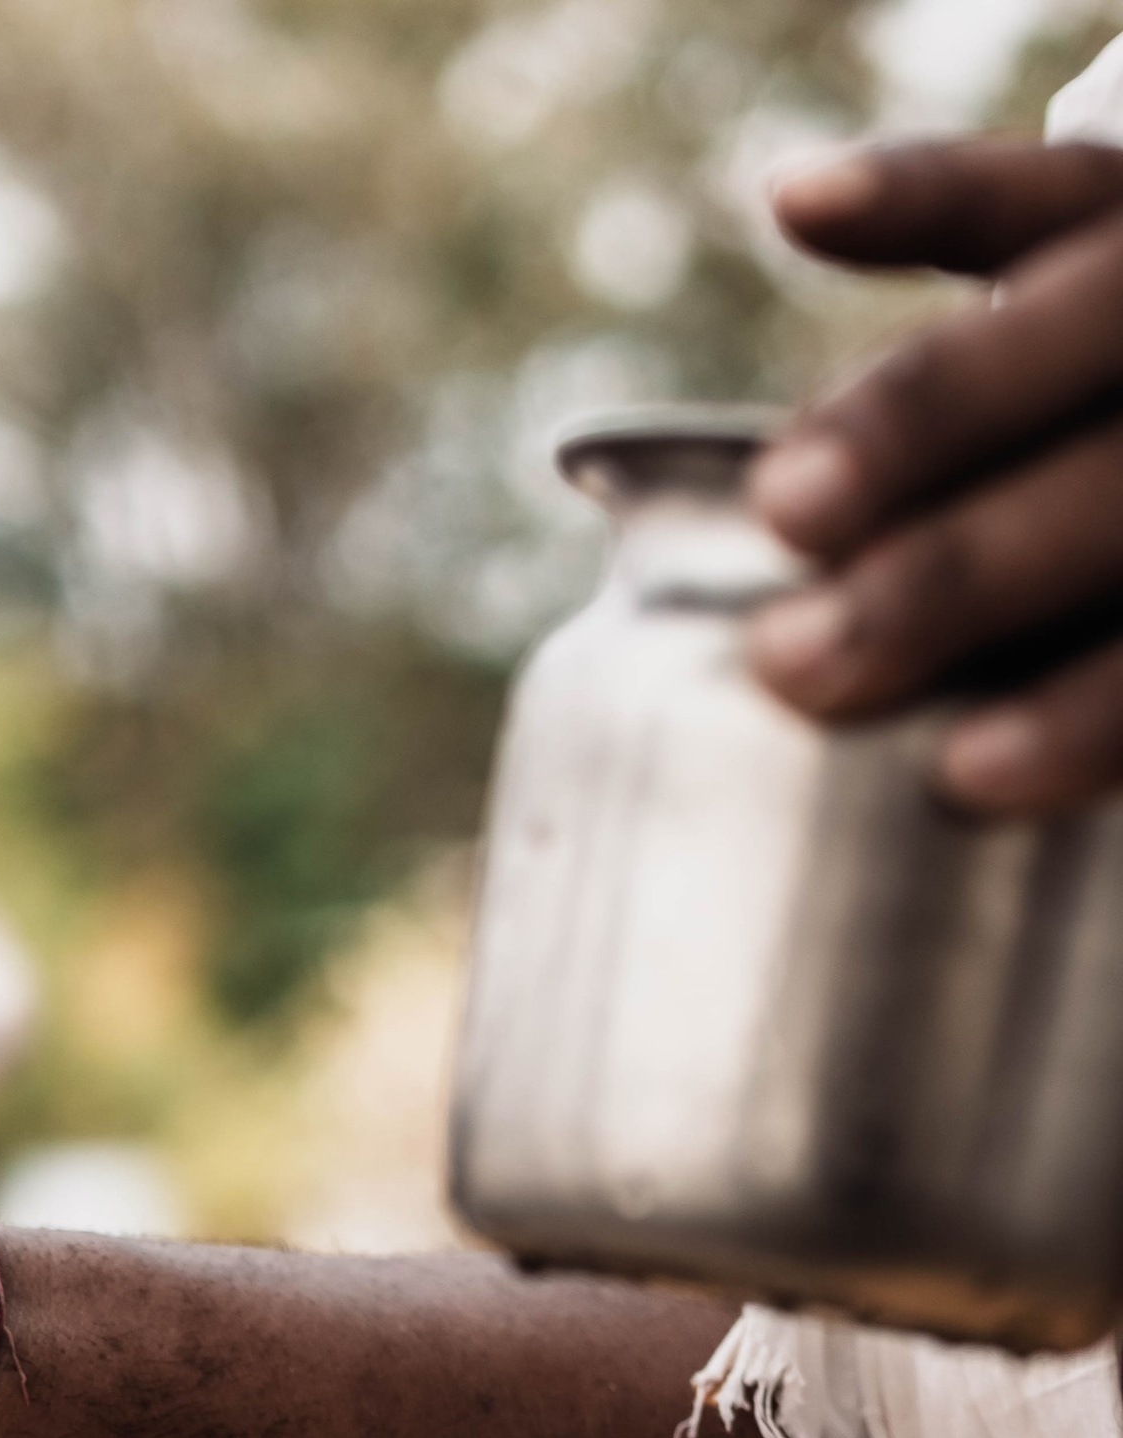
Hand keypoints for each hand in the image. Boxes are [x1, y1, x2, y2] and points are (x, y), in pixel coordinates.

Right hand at [748, 138, 1122, 811]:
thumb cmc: (1108, 590)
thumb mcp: (1112, 638)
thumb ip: (1077, 703)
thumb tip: (915, 815)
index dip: (1090, 712)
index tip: (968, 776)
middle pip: (1115, 493)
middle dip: (957, 577)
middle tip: (807, 661)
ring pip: (1058, 330)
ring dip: (913, 418)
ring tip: (783, 506)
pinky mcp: (1105, 200)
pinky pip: (1018, 187)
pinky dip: (909, 194)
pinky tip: (797, 209)